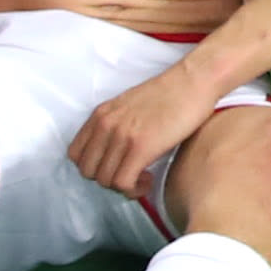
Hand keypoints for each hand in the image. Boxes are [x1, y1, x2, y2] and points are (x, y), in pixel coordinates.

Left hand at [69, 62, 221, 201]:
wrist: (194, 80)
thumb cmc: (171, 93)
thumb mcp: (130, 104)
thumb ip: (116, 124)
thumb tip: (114, 151)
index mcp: (101, 114)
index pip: (76, 154)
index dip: (94, 166)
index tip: (113, 166)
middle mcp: (106, 125)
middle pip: (88, 171)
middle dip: (108, 178)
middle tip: (130, 174)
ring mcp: (122, 136)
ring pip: (105, 181)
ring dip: (124, 186)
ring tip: (143, 177)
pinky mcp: (141, 147)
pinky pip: (123, 183)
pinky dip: (134, 189)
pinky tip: (149, 180)